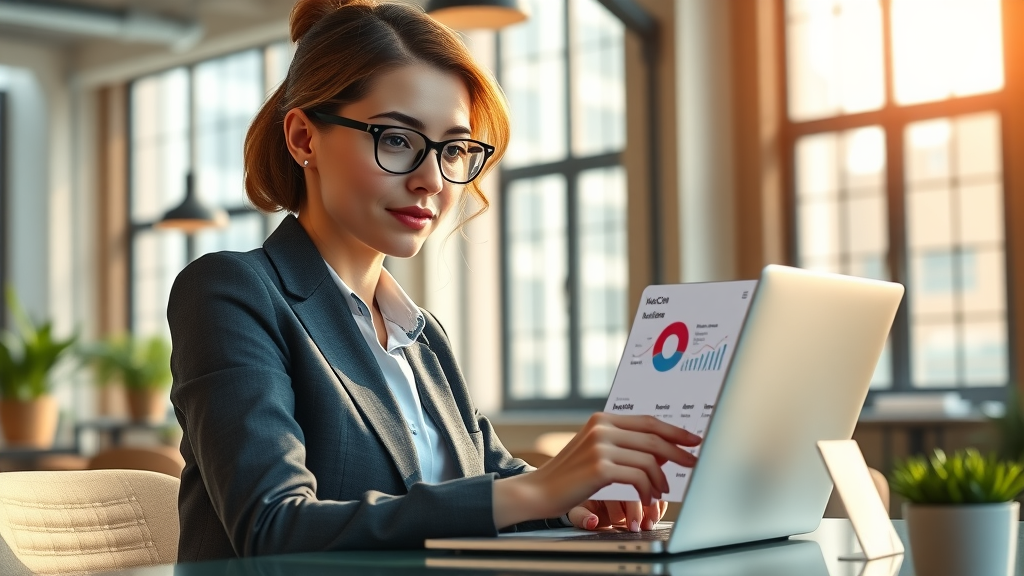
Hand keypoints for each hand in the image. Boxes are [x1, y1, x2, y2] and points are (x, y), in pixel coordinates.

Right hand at [493, 413, 699, 528]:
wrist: (539, 490)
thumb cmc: (569, 475)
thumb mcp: (595, 451)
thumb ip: (622, 444)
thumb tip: (661, 451)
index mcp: (602, 419)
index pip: (648, 421)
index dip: (674, 430)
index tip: (693, 439)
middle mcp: (601, 427)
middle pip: (653, 438)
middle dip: (678, 452)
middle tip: (693, 463)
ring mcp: (600, 446)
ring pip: (648, 459)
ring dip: (661, 478)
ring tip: (661, 491)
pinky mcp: (600, 467)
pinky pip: (638, 476)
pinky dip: (648, 489)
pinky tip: (647, 498)